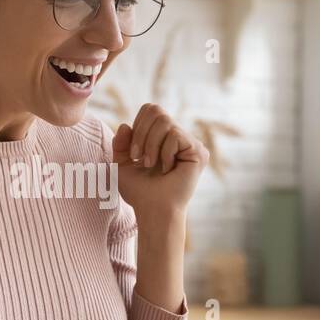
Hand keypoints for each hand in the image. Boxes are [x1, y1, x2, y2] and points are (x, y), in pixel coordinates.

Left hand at [113, 103, 207, 221]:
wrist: (153, 209)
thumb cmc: (139, 191)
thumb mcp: (121, 164)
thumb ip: (120, 143)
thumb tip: (126, 125)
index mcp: (162, 137)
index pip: (151, 109)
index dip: (138, 126)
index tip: (134, 152)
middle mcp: (178, 137)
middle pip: (157, 110)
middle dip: (141, 134)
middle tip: (140, 158)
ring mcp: (190, 143)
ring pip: (165, 121)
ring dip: (151, 145)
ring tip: (152, 165)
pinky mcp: (199, 151)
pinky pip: (175, 135)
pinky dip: (164, 153)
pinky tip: (168, 169)